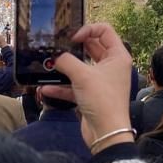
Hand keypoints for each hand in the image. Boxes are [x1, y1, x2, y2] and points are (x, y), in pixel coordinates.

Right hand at [44, 23, 134, 153]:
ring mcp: (101, 81)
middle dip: (73, 47)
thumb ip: (66, 61)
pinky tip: (45, 87)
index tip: (72, 37)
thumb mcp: (82, 75)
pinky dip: (62, 85)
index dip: (88, 29)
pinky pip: (75, 85)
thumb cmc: (102, 99)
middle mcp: (111, 66)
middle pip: (91, 47)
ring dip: (65, 66)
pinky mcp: (92, 95)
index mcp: (117, 56)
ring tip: (49, 64)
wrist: (106, 133)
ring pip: (81, 67)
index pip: (104, 30)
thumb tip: (55, 57)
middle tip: (57, 46)